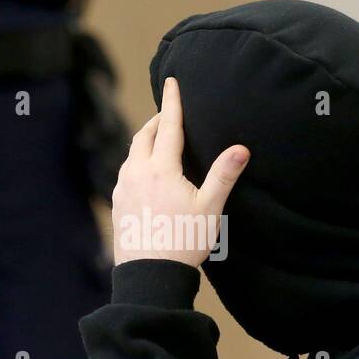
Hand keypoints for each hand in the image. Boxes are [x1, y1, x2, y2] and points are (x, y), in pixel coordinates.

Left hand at [110, 78, 248, 267]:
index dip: (172, 102)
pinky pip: (126, 173)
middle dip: (157, 120)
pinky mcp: (117, 205)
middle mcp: (137, 173)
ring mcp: (123, 189)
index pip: (168, 126)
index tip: (171, 82)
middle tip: (169, 114)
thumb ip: (224, 175)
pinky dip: (137, 163)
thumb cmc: (183, 242)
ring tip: (159, 141)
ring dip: (145, 142)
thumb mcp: (209, 208)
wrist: (149, 276)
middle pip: (144, 135)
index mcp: (161, 169)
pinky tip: (146, 173)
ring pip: (132, 154)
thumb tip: (241, 148)